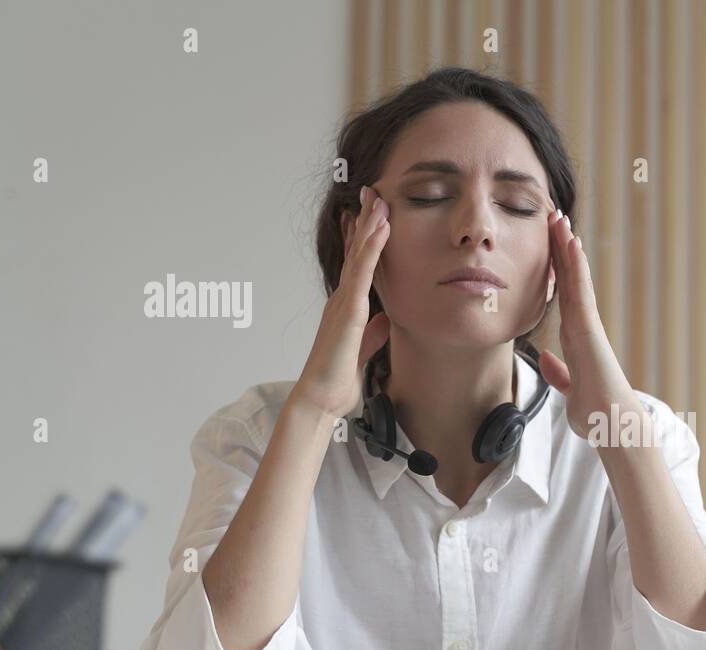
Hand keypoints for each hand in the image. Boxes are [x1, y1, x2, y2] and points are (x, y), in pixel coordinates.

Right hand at [292, 185, 391, 418]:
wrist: (321, 400)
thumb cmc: (337, 381)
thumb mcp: (363, 351)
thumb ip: (373, 333)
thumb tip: (385, 319)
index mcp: (347, 308)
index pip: (358, 267)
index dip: (364, 240)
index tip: (372, 216)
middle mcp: (342, 300)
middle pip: (356, 253)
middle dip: (365, 222)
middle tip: (374, 193)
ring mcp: (344, 303)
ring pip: (359, 255)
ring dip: (370, 225)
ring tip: (379, 198)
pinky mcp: (348, 312)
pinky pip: (362, 273)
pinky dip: (372, 248)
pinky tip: (381, 228)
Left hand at [539, 209, 639, 440]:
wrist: (612, 426)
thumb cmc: (595, 411)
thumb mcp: (570, 388)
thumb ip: (560, 372)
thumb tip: (547, 359)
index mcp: (576, 337)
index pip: (563, 294)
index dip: (556, 267)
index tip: (549, 241)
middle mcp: (583, 326)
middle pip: (569, 279)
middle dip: (560, 247)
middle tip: (553, 215)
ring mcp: (588, 325)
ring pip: (576, 279)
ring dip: (567, 247)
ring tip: (560, 217)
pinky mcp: (590, 330)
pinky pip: (581, 293)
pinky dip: (576, 269)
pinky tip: (572, 245)